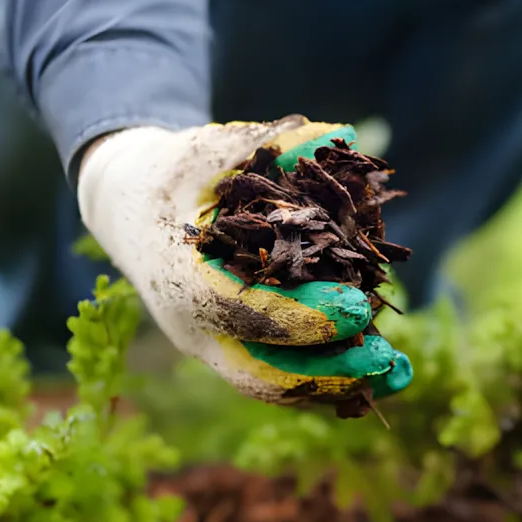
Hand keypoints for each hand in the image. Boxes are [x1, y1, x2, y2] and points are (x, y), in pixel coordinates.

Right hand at [77, 115, 412, 407]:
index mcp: (180, 279)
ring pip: (272, 384)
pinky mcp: (229, 349)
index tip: (359, 308)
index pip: (242, 312)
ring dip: (335, 385)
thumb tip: (342, 136)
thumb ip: (270, 143)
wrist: (126, 207)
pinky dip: (324, 378)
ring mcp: (210, 345)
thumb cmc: (170, 173)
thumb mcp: (208, 149)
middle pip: (260, 372)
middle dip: (327, 373)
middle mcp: (192, 326)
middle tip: (387, 360)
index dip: (302, 316)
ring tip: (395, 374)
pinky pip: (278, 375)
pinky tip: (373, 369)